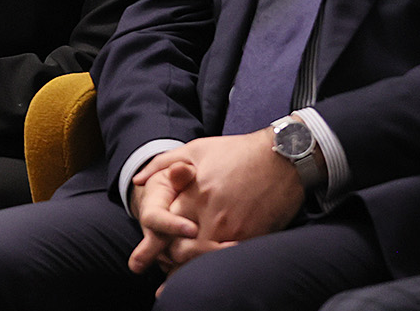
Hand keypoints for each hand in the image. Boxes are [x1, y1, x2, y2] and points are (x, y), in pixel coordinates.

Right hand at [129, 161, 236, 286]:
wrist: (166, 199)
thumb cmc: (171, 181)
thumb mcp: (172, 169)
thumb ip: (178, 170)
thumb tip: (180, 169)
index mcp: (151, 211)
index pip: (155, 220)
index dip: (172, 225)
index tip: (193, 228)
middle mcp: (156, 235)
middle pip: (171, 250)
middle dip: (198, 251)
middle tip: (226, 246)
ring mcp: (167, 252)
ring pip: (183, 264)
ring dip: (208, 261)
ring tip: (236, 251)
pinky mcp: (180, 262)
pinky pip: (193, 269)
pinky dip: (211, 266)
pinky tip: (233, 261)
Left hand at [130, 131, 303, 263]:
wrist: (282, 156)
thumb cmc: (237, 151)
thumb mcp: (195, 149)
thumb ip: (162, 164)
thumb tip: (137, 180)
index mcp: (195, 195)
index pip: (165, 228)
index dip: (157, 239)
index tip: (157, 243)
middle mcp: (212, 216)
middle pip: (182, 251)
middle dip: (172, 258)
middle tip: (168, 261)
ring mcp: (235, 230)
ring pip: (205, 260)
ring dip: (193, 265)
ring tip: (186, 269)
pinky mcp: (253, 238)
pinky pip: (229, 260)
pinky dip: (217, 265)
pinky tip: (211, 266)